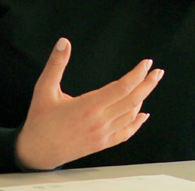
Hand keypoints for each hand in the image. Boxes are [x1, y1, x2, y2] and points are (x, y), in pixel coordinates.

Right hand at [15, 38, 162, 169]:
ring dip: (142, 99)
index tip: (145, 64)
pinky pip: (126, 133)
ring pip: (131, 115)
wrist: (37, 151)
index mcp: (88, 106)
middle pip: (133, 100)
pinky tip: (142, 115)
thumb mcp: (44, 88)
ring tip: (147, 85)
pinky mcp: (102, 144)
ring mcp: (103, 134)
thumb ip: (56, 64)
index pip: (122, 87)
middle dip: (147, 84)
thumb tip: (63, 43)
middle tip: (157, 72)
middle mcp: (100, 121)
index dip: (137, 74)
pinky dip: (137, 123)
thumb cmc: (40, 120)